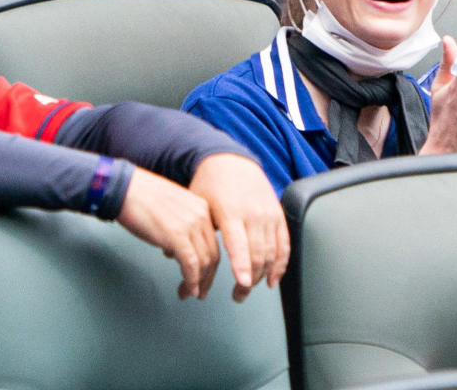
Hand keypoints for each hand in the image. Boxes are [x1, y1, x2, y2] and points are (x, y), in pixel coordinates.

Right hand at [116, 167, 219, 299]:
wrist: (125, 188)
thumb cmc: (141, 198)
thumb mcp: (170, 211)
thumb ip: (178, 228)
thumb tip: (173, 251)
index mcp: (202, 208)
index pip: (213, 242)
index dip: (210, 264)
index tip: (204, 277)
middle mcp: (202, 216)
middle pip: (213, 254)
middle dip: (207, 277)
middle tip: (201, 292)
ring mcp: (191, 225)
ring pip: (204, 261)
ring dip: (198, 283)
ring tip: (191, 294)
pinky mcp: (177, 235)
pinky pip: (191, 263)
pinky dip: (192, 280)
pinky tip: (189, 289)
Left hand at [188, 153, 289, 301]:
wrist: (232, 161)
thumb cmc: (211, 183)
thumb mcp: (196, 204)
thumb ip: (190, 230)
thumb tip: (171, 254)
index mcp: (231, 211)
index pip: (239, 243)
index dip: (242, 265)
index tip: (243, 282)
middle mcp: (253, 213)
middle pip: (258, 253)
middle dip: (250, 279)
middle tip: (238, 295)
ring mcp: (268, 214)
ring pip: (272, 251)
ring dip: (265, 274)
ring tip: (252, 288)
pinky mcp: (278, 214)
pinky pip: (285, 243)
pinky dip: (281, 262)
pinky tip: (274, 278)